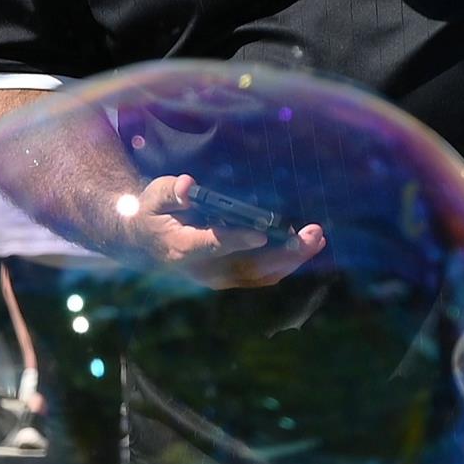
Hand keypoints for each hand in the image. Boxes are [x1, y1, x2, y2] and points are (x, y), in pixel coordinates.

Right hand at [129, 174, 326, 289]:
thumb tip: (186, 186)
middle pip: (248, 265)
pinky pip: (261, 275)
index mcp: (183, 247)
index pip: (213, 245)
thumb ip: (171, 192)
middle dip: (283, 252)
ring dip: (292, 259)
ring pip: (260, 274)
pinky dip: (285, 263)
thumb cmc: (155, 211)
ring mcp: (219, 277)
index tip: (261, 232)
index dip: (236, 239)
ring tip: (316, 239)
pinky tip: (304, 247)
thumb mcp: (156, 195)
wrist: (147, 240)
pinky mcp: (230, 277)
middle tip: (311, 234)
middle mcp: (205, 269)